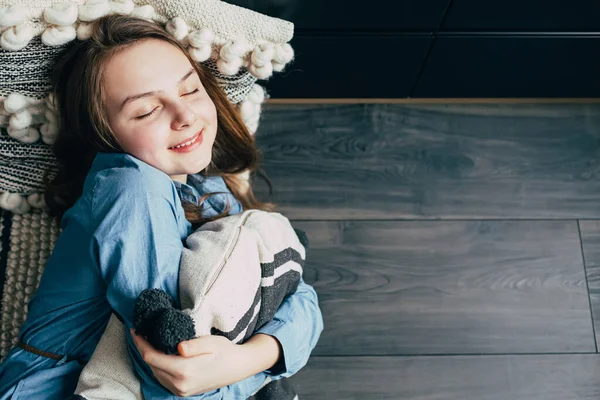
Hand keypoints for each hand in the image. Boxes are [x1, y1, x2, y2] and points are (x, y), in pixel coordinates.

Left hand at [131, 329, 245, 396]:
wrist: (237, 368)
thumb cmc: (225, 351)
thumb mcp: (211, 343)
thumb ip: (194, 345)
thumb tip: (179, 347)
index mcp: (184, 371)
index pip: (152, 357)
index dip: (141, 343)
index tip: (135, 329)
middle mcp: (179, 384)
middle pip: (151, 365)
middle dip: (143, 348)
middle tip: (140, 332)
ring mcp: (180, 391)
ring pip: (155, 373)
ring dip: (149, 357)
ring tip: (147, 341)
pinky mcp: (182, 392)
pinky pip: (163, 379)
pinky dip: (157, 366)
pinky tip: (159, 355)